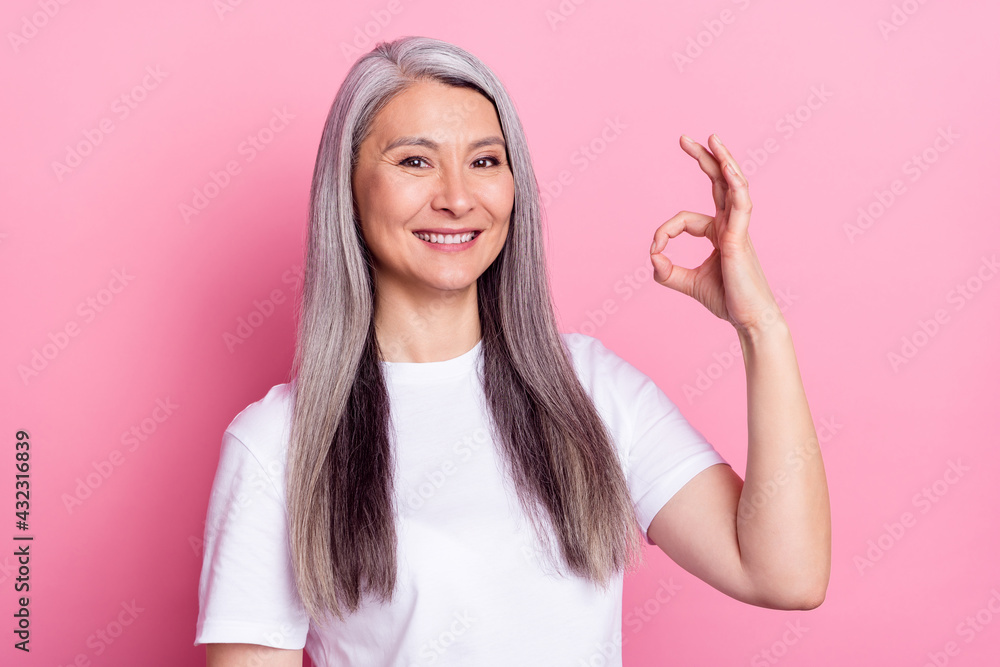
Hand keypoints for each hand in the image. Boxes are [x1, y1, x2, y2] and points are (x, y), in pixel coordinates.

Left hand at [649, 134, 780, 335]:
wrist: (750, 320)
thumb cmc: (727, 300)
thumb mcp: (687, 283)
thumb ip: (666, 271)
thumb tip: (652, 256)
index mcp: (719, 232)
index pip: (685, 218)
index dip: (665, 231)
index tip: (655, 250)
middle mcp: (731, 225)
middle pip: (719, 183)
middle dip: (704, 159)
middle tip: (685, 138)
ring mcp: (739, 229)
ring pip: (734, 186)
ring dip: (723, 161)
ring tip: (712, 139)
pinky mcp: (741, 239)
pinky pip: (741, 205)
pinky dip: (735, 186)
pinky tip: (728, 169)